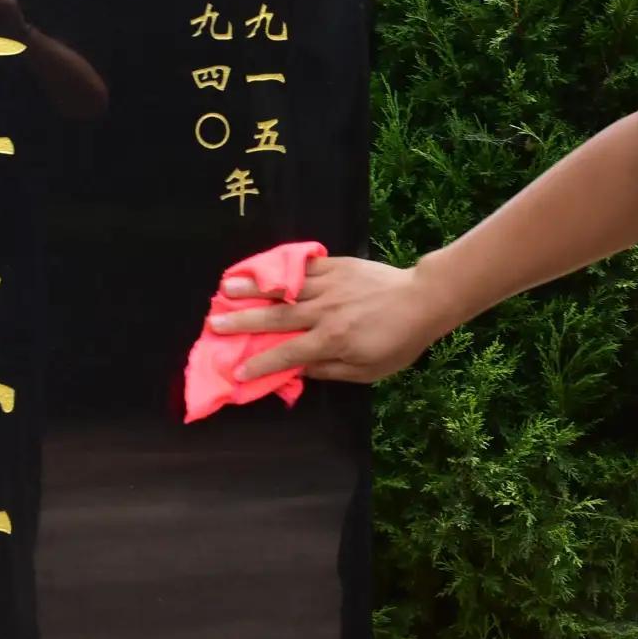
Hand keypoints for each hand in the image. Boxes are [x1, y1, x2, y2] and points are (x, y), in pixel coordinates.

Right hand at [208, 255, 454, 383]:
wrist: (422, 301)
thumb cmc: (397, 342)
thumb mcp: (368, 369)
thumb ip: (330, 370)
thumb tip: (298, 370)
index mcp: (332, 340)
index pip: (287, 353)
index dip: (260, 364)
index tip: (237, 372)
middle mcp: (324, 311)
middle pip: (276, 317)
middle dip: (243, 322)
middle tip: (215, 323)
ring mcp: (329, 285)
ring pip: (284, 288)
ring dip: (253, 289)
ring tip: (225, 288)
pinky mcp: (336, 266)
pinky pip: (301, 267)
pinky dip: (279, 269)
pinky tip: (260, 268)